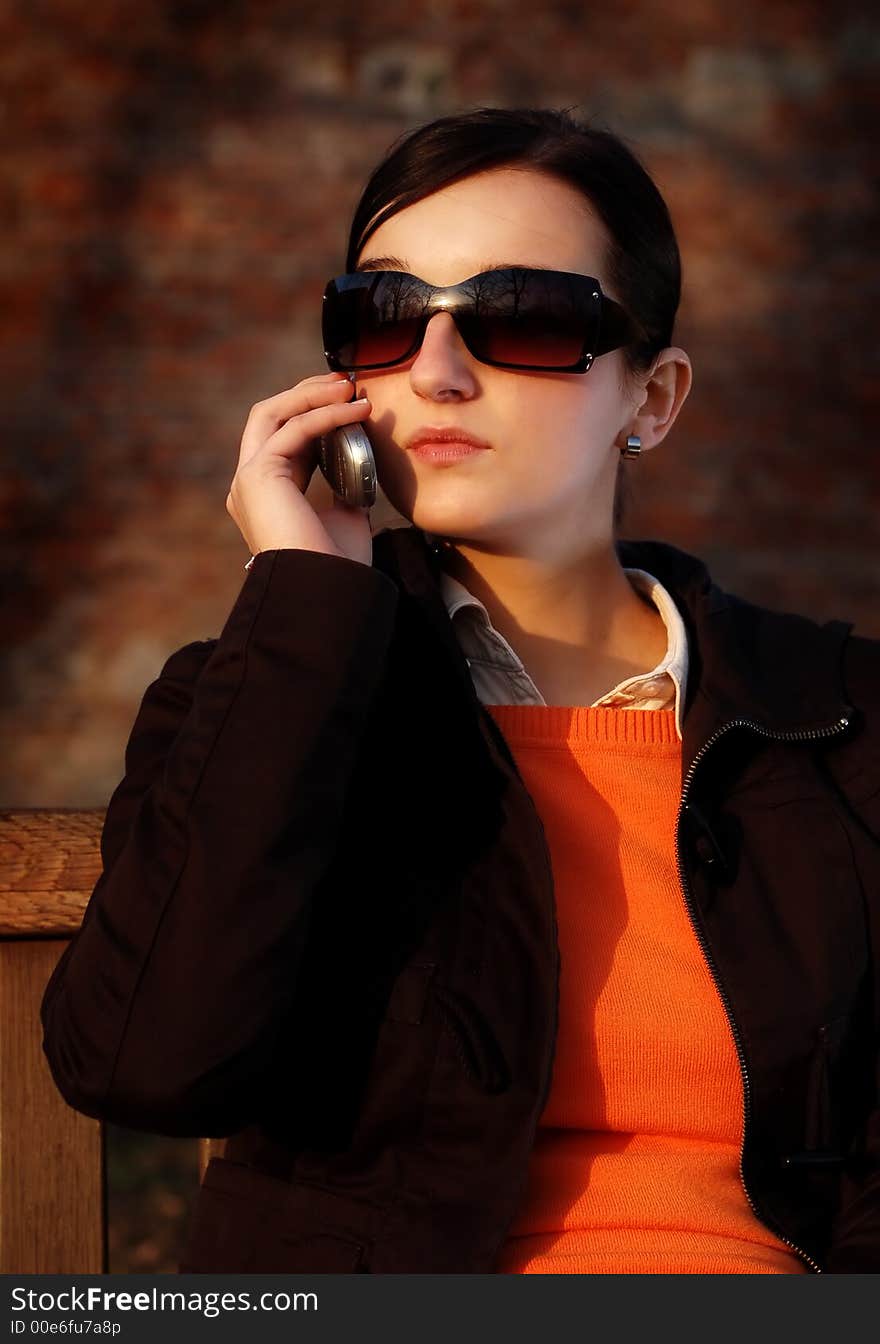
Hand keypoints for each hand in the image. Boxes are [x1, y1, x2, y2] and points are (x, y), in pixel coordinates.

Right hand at [226, 372, 373, 565]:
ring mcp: (247, 479)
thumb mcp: (345, 516)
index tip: (350, 401)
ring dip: (312, 394)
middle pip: (269, 417)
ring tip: (351, 387)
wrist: (328, 592)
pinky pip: (293, 430)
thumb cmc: (338, 565)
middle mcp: (248, 484)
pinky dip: (326, 415)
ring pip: (273, 413)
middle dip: (306, 393)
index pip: (281, 439)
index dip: (313, 413)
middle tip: (346, 382)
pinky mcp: (257, 475)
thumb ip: (344, 486)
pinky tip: (356, 409)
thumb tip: (360, 462)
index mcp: (264, 496)